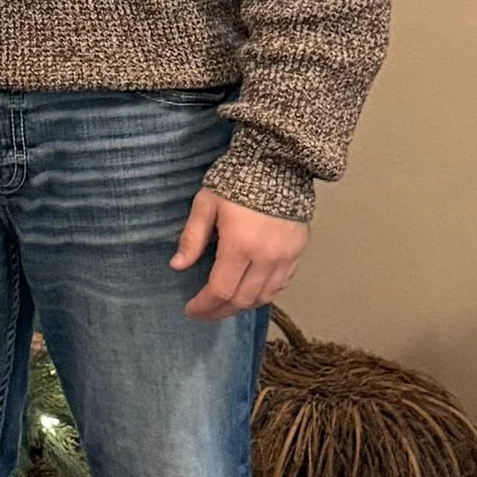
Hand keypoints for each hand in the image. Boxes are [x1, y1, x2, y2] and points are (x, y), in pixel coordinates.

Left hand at [171, 188, 306, 321]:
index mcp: (240, 246)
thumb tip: (177, 266)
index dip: (204, 305)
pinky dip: (264, 293)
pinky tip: (250, 291)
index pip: (220, 290)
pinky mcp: (299, 252)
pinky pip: (282, 284)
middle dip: (220, 311)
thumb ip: (192, 237)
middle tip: (204, 313)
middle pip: (243, 299)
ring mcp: (286, 257)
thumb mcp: (206, 204)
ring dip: (242, 305)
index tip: (190, 310)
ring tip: (224, 305)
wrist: (279, 163)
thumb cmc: (235, 181)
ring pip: (265, 296)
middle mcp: (266, 258)